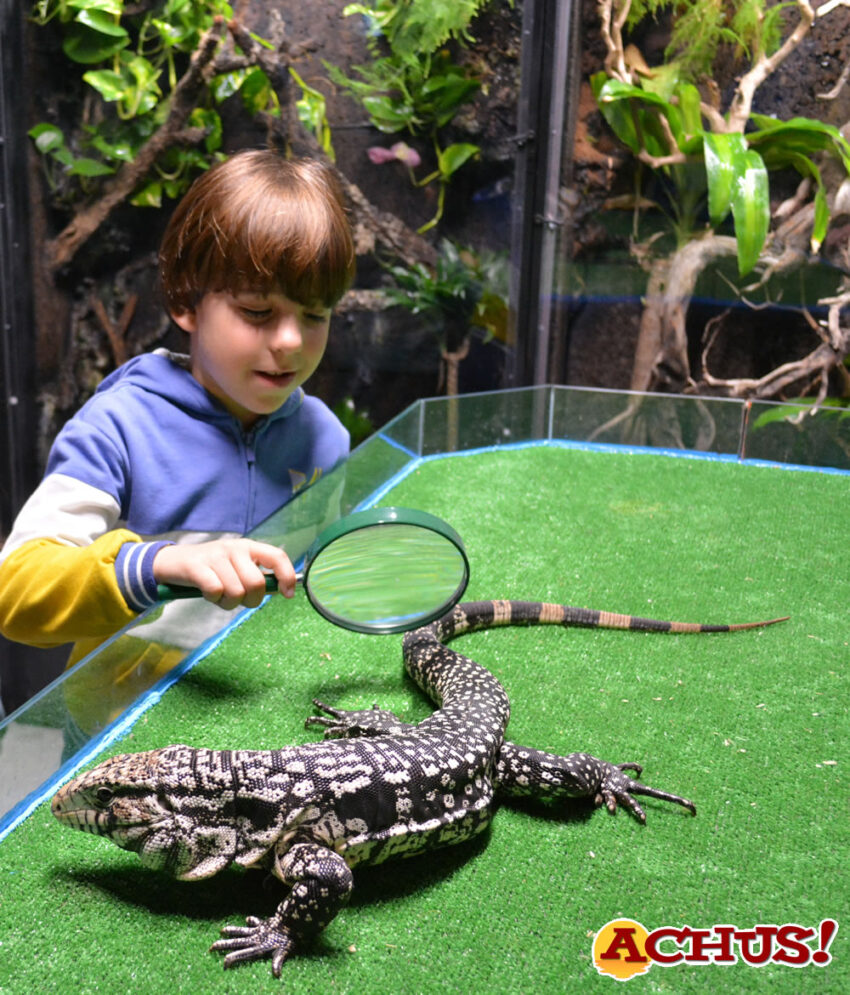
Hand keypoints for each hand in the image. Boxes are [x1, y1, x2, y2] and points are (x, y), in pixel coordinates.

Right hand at [153, 539, 296, 610]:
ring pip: (236, 592)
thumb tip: (282, 589)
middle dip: (250, 600)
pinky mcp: (197, 566)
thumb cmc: (211, 570)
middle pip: (256, 583)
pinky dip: (213, 598)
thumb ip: (257, 576)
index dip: (288, 576)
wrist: (172, 562)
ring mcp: (216, 556)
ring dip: (228, 602)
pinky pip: (215, 590)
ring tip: (219, 595)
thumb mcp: (236, 567)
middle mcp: (235, 548)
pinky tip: (208, 593)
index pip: (277, 556)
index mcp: (248, 547)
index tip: (288, 594)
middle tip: (238, 600)